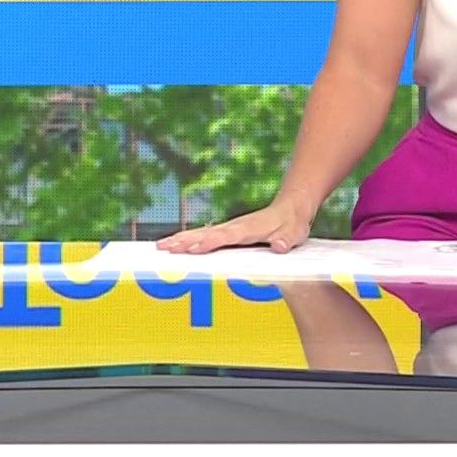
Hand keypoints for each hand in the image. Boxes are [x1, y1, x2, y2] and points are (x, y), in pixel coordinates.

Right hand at [157, 198, 313, 254]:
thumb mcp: (295, 233)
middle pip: (205, 234)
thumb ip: (286, 239)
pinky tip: (176, 245)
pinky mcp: (228, 233)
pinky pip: (205, 236)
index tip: (192, 249)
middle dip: (184, 241)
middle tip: (164, 247)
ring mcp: (230, 229)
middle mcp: (235, 227)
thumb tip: (280, 246)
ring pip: (201, 234)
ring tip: (161, 246)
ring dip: (181, 240)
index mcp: (248, 229)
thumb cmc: (292, 223)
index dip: (209, 243)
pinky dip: (188, 241)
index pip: (225, 237)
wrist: (291, 207)